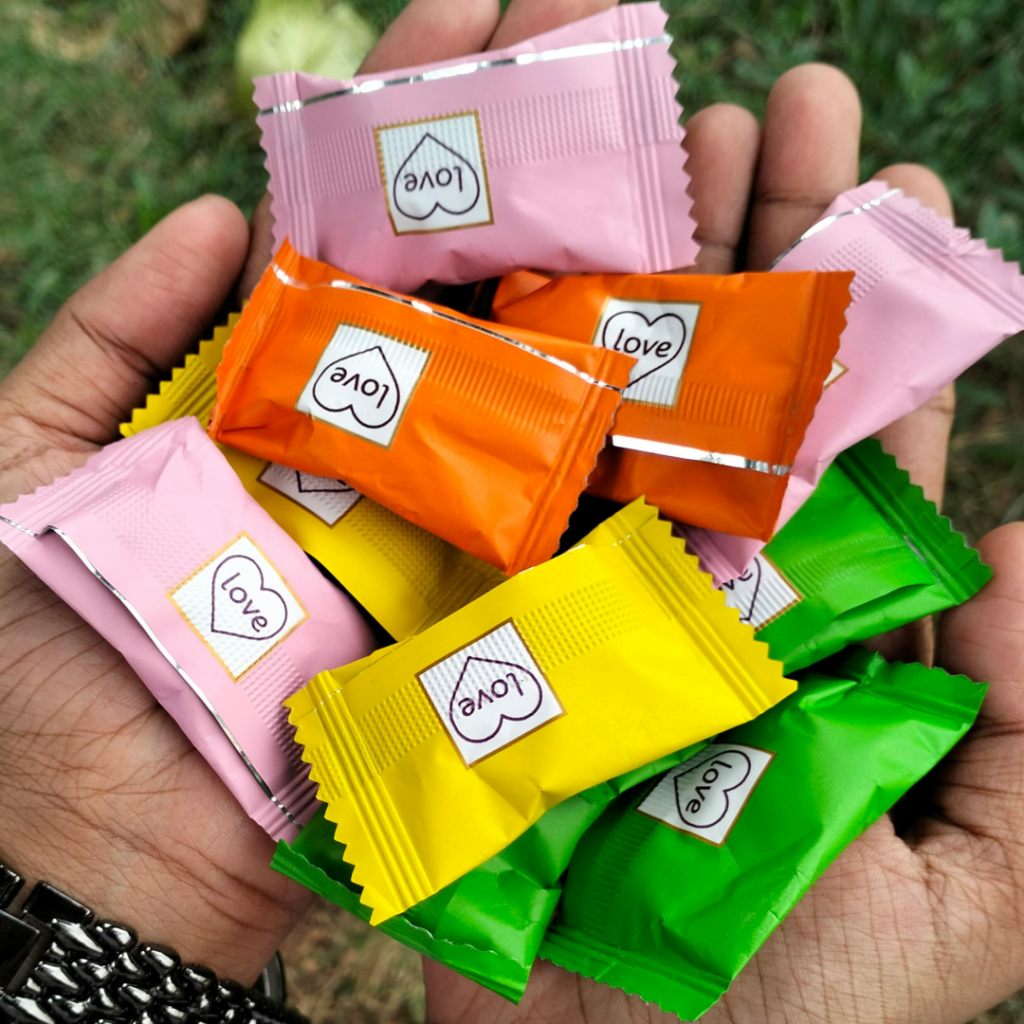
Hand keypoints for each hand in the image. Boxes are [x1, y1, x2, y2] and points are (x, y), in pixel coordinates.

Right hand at [400, 4, 1011, 1023]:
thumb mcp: (964, 908)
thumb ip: (1021, 737)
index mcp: (815, 622)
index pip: (850, 438)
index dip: (872, 314)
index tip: (896, 186)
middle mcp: (700, 582)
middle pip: (733, 384)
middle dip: (764, 240)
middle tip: (781, 97)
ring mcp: (587, 589)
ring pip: (619, 405)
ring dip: (650, 273)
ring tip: (674, 133)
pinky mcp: (490, 623)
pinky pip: (504, 488)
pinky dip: (516, 385)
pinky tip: (528, 272)